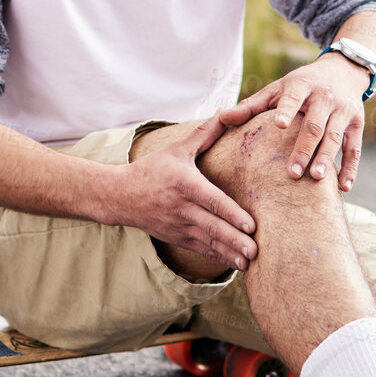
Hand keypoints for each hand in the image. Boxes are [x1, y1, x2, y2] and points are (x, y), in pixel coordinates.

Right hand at [114, 114, 257, 270]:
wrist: (119, 195)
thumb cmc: (152, 169)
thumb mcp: (176, 149)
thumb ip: (204, 134)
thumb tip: (227, 113)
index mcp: (185, 184)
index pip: (213, 202)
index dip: (232, 215)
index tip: (251, 226)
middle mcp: (182, 208)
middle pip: (213, 226)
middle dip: (235, 240)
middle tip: (256, 250)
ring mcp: (178, 226)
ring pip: (208, 242)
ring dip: (229, 253)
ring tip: (249, 263)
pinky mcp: (175, 237)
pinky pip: (200, 249)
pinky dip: (217, 257)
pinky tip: (234, 263)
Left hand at [219, 55, 367, 189]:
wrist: (343, 71)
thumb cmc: (301, 85)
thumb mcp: (277, 88)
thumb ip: (251, 105)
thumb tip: (221, 117)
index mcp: (302, 86)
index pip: (293, 98)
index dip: (287, 110)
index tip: (278, 124)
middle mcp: (325, 97)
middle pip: (315, 125)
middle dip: (304, 148)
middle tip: (292, 173)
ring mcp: (343, 111)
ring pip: (335, 137)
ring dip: (328, 158)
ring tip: (317, 178)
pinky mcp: (357, 124)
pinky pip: (355, 148)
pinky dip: (351, 168)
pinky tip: (344, 187)